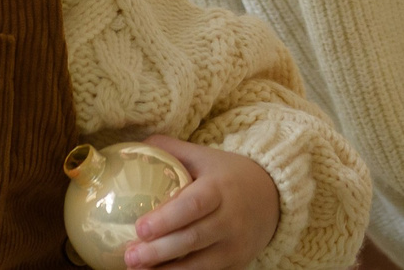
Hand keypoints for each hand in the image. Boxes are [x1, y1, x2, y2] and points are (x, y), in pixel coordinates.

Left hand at [125, 136, 280, 268]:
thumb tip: (135, 146)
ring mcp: (235, 245)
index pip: (193, 205)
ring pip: (199, 264)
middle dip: (158, 251)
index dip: (166, 218)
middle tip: (130, 256)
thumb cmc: (229, 175)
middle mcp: (231, 219)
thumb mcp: (205, 157)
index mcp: (220, 188)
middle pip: (192, 239)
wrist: (273, 197)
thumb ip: (172, 150)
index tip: (139, 228)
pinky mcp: (237, 264)